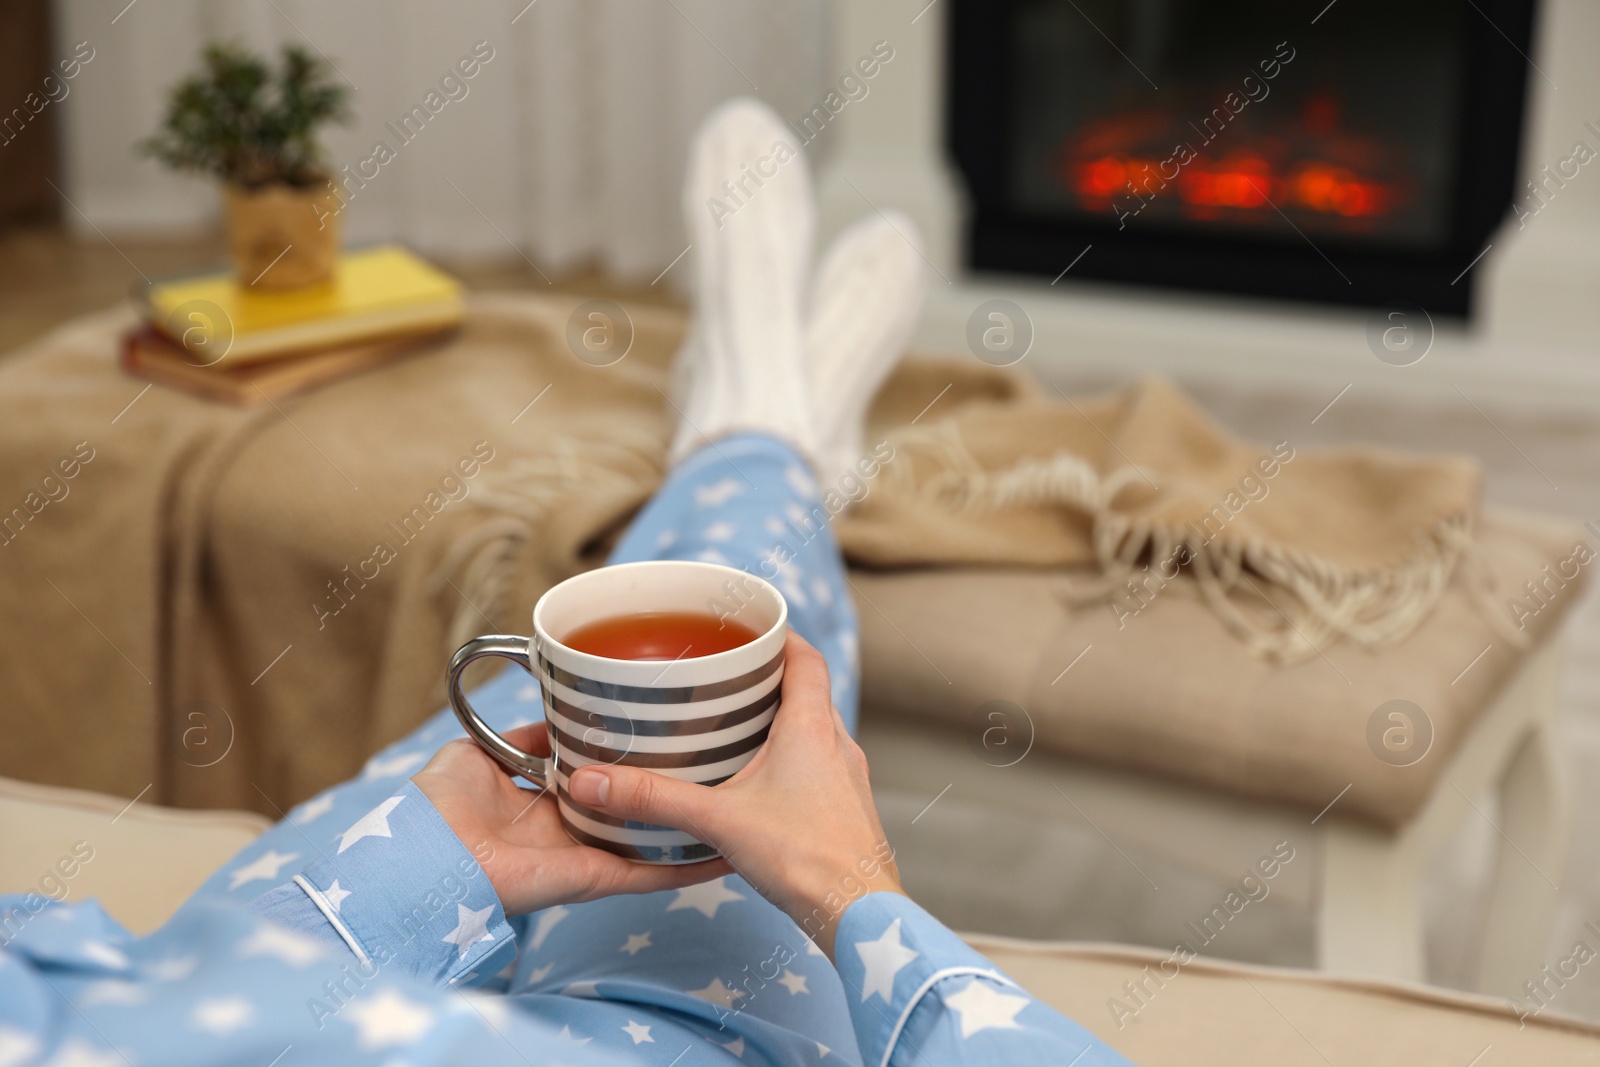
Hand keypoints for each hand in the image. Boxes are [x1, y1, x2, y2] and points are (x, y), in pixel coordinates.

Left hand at [413, 723, 731, 915]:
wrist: (425, 853)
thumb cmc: (438, 805)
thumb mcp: (477, 750)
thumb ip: (524, 737)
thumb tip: (558, 717)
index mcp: (541, 799)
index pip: (595, 779)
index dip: (624, 760)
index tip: (660, 735)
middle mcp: (566, 828)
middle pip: (628, 810)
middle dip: (663, 791)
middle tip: (711, 764)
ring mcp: (582, 855)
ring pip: (647, 842)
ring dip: (685, 831)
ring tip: (732, 808)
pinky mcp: (591, 877)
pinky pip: (647, 874)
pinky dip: (685, 868)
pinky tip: (722, 853)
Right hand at [566, 630, 902, 958]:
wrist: (860, 913)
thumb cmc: (805, 859)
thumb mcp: (719, 820)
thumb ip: (655, 798)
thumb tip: (592, 780)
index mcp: (812, 727)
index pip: (807, 657)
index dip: (781, 636)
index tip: (750, 629)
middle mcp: (837, 744)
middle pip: (807, 691)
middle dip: (768, 680)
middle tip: (725, 679)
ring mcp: (847, 779)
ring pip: (814, 731)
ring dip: (779, 723)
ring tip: (733, 729)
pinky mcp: (846, 811)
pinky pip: (819, 767)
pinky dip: (790, 762)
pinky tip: (757, 786)